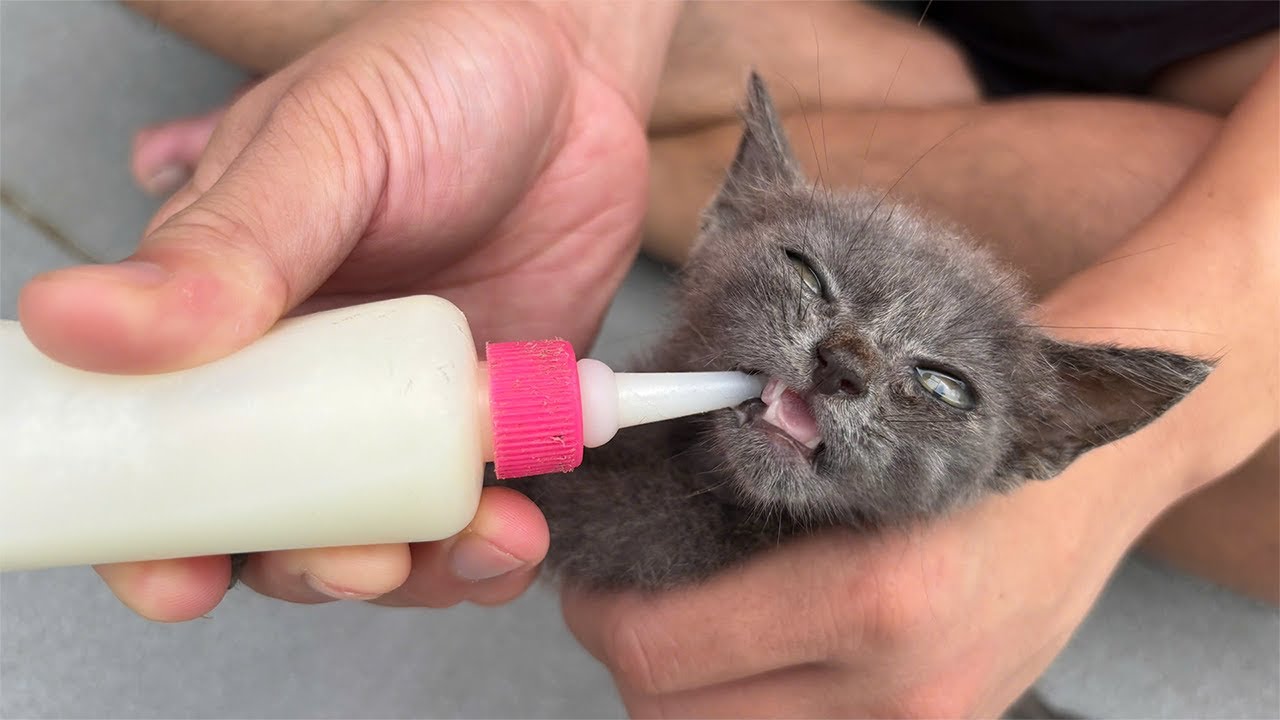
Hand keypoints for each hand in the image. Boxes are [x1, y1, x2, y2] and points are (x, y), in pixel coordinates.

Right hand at [17, 1, 672, 620]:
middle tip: (358, 561)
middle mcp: (309, 378)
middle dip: (305, 566)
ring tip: (477, 539)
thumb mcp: (320, 145)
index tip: (179, 581)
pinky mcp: (492, 418)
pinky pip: (479, 513)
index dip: (154, 532)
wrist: (572, 73)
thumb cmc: (429, 81)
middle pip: (273, 518)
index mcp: (226, 317)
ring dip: (416, 571)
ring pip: (381, 533)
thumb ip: (224, 245)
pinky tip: (516, 532)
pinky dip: (496, 548)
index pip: (162, 447)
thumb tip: (71, 321)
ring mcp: (404, 406)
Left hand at [562, 449, 1163, 717]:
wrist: (1097, 472)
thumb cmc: (964, 430)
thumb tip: (614, 526)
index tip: (595, 572)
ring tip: (698, 624)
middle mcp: (898, 689)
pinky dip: (749, 706)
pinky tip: (757, 654)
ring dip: (686, 691)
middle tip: (633, 596)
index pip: (656, 647)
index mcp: (870, 596)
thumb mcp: (842, 441)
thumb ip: (723, 494)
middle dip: (633, 655)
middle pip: (671, 715)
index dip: (597, 610)